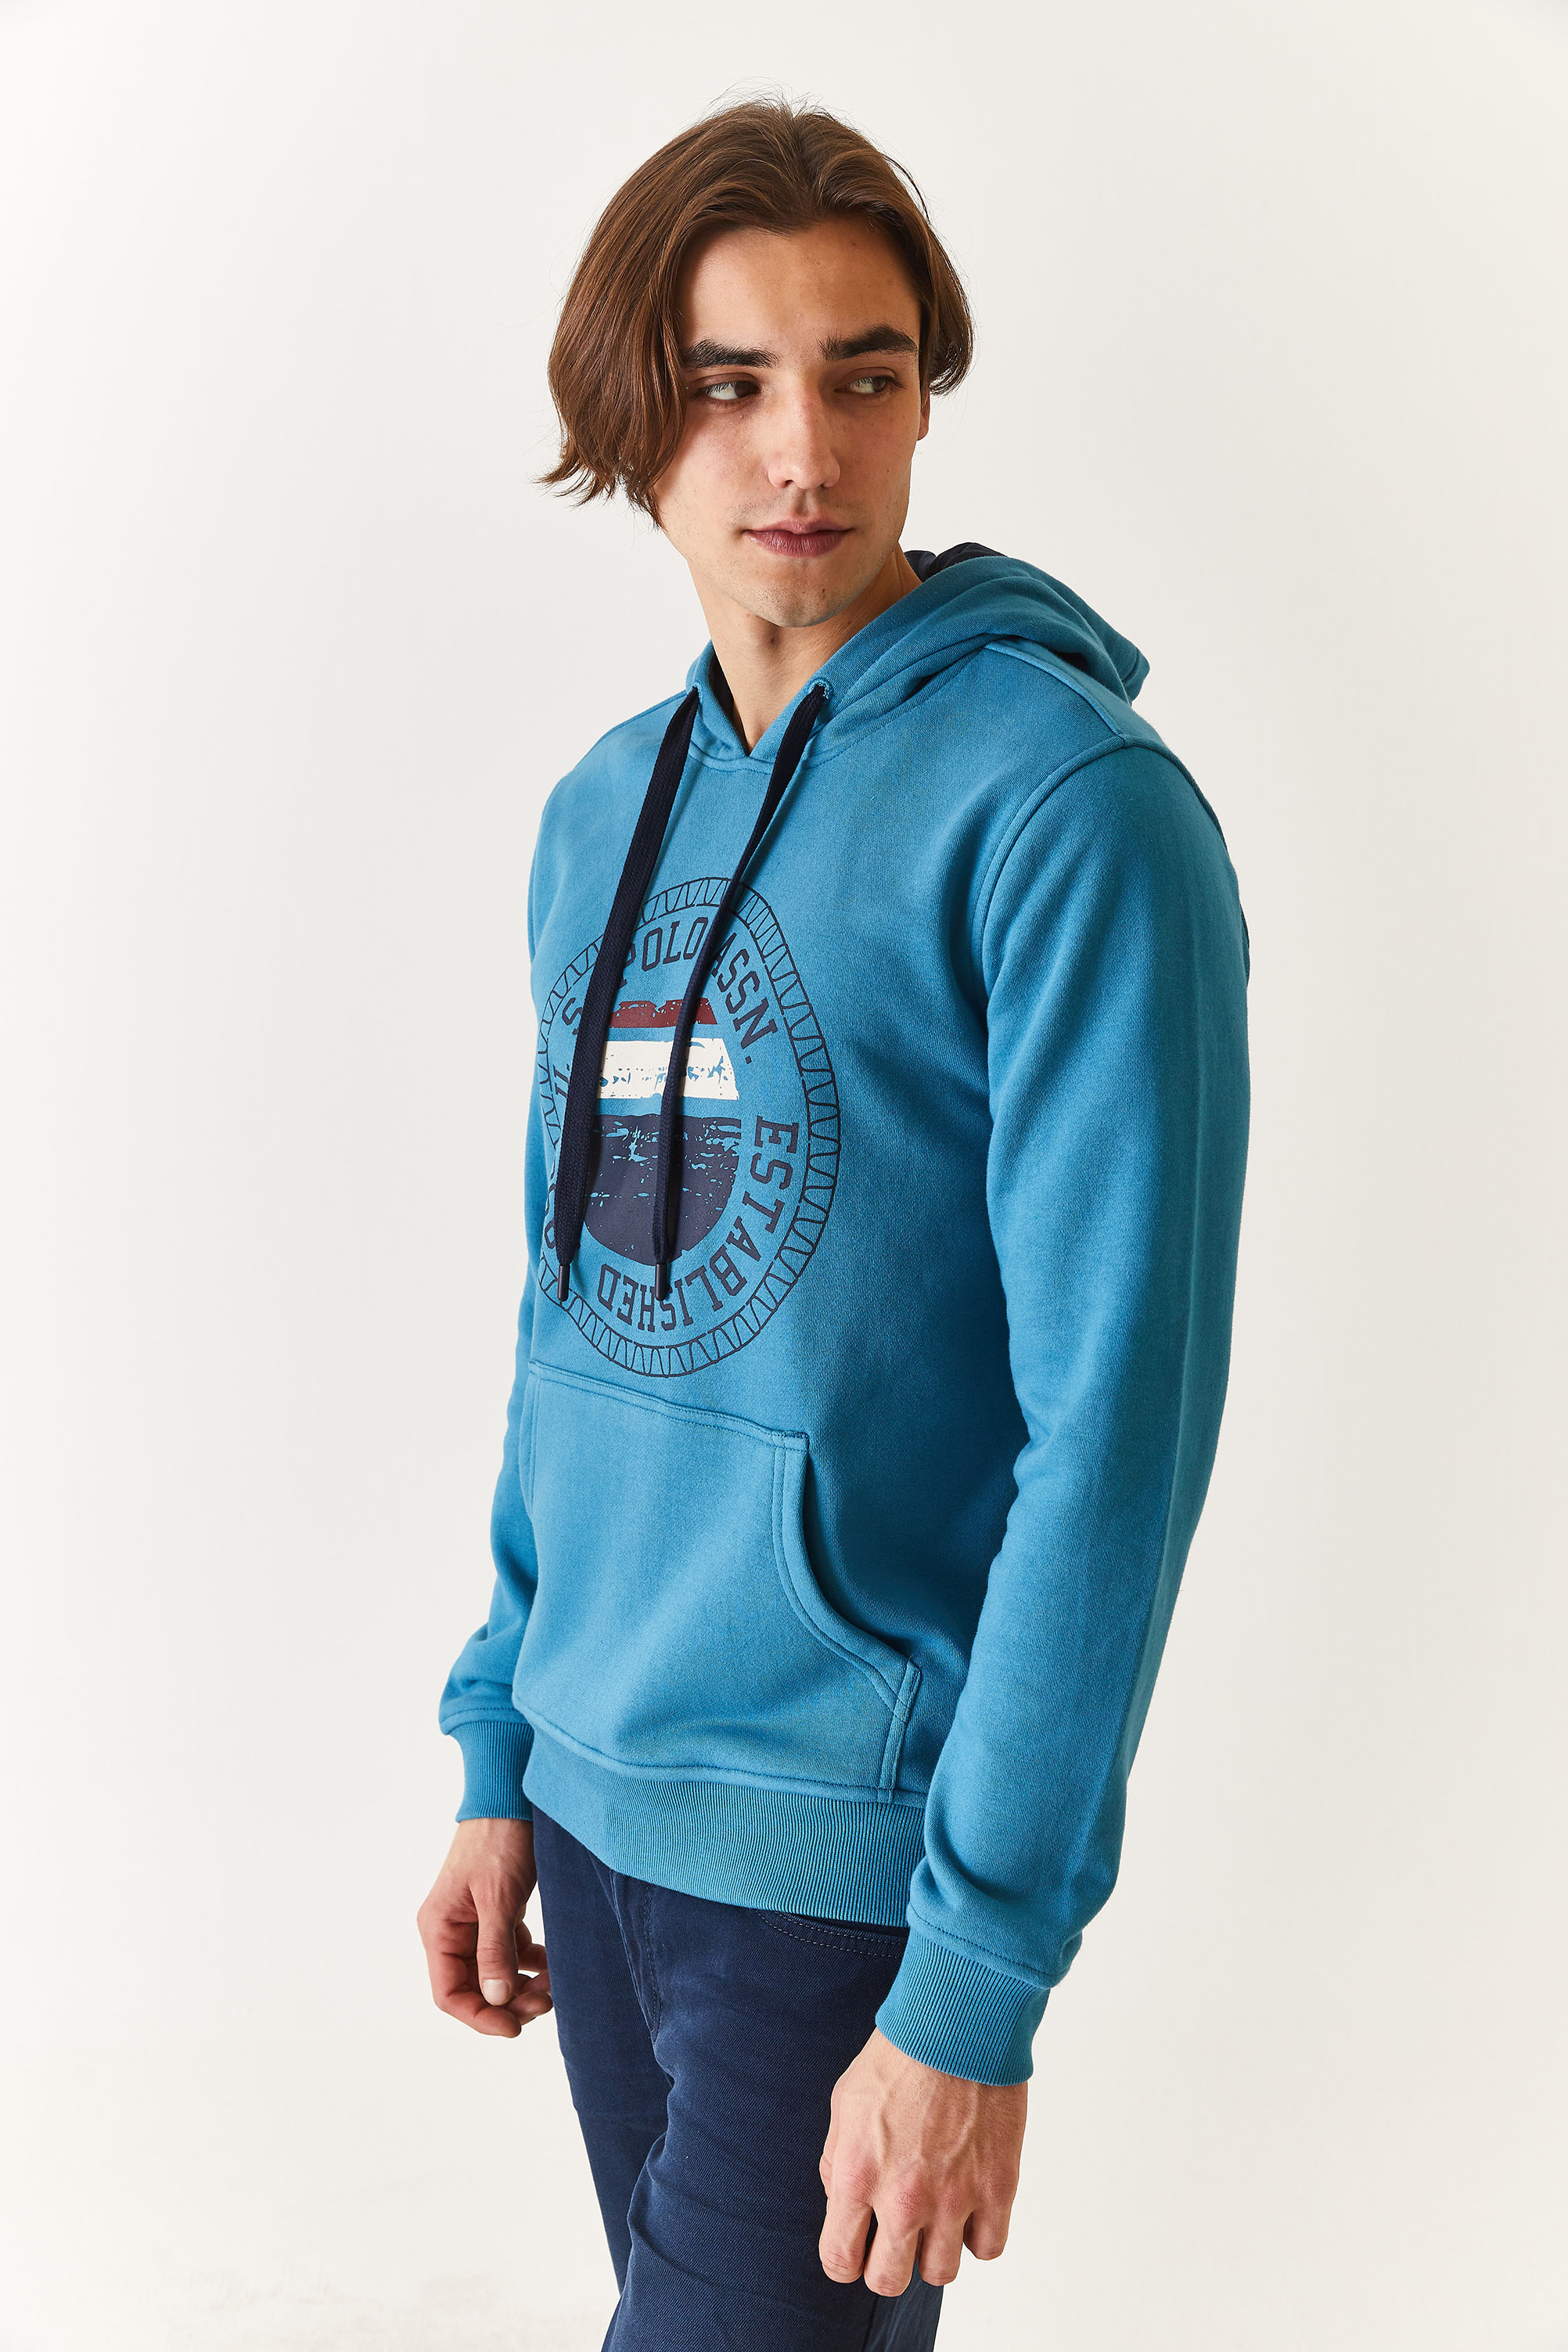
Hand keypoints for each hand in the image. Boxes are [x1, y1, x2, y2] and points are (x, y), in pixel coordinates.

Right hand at [417, 1817, 551, 2037]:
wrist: (513, 1795)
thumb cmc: (499, 1840)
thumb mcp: (498, 1897)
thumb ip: (494, 1951)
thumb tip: (496, 2000)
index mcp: (439, 1928)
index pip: (448, 1993)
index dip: (479, 2017)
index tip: (514, 2028)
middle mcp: (452, 1930)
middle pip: (474, 1987)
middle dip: (508, 2002)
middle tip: (546, 2003)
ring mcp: (475, 1923)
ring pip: (495, 1974)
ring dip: (523, 1986)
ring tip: (553, 1987)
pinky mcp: (498, 1913)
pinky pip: (511, 1952)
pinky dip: (531, 1963)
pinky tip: (552, 1965)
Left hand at [819, 2028, 1025, 2293]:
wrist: (958, 2022)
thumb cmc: (899, 2055)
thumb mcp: (845, 2103)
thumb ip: (838, 2162)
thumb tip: (843, 2201)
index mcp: (859, 2176)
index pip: (840, 2260)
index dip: (844, 2259)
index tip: (855, 2246)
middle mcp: (904, 2198)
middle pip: (888, 2280)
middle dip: (886, 2263)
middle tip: (894, 2234)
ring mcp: (955, 2197)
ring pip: (940, 2272)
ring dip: (933, 2249)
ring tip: (934, 2215)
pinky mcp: (997, 2187)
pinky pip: (988, 2247)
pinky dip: (978, 2234)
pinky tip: (969, 2205)